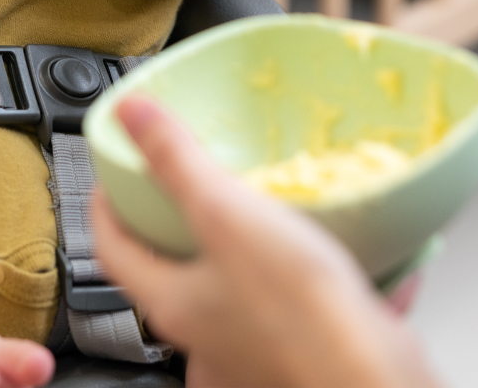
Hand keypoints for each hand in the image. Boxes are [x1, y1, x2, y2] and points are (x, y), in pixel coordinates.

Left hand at [93, 95, 441, 387]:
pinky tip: (346, 253)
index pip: (113, 250)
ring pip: (238, 291)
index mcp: (173, 303)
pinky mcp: (300, 351)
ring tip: (275, 216)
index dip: (106, 209)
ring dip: (252, 254)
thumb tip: (131, 116)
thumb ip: (177, 163)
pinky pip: (299, 306)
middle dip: (183, 229)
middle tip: (195, 191)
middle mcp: (205, 337)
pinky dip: (317, 277)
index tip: (111, 182)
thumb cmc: (301, 316)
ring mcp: (252, 351)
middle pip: (174, 272)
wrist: (372, 378)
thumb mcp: (228, 217)